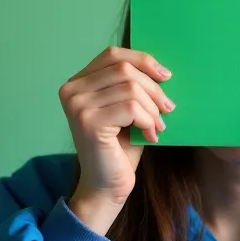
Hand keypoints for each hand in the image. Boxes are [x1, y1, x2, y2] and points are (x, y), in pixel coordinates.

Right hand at [59, 46, 173, 233]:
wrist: (107, 185)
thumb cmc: (120, 147)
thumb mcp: (126, 108)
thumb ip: (132, 84)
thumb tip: (161, 69)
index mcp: (77, 82)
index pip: (112, 54)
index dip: (142, 60)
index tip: (166, 76)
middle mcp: (71, 90)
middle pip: (124, 69)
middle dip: (153, 88)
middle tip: (168, 109)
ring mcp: (77, 106)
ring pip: (130, 88)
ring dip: (152, 108)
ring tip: (157, 126)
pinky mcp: (88, 122)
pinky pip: (130, 108)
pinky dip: (147, 120)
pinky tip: (150, 136)